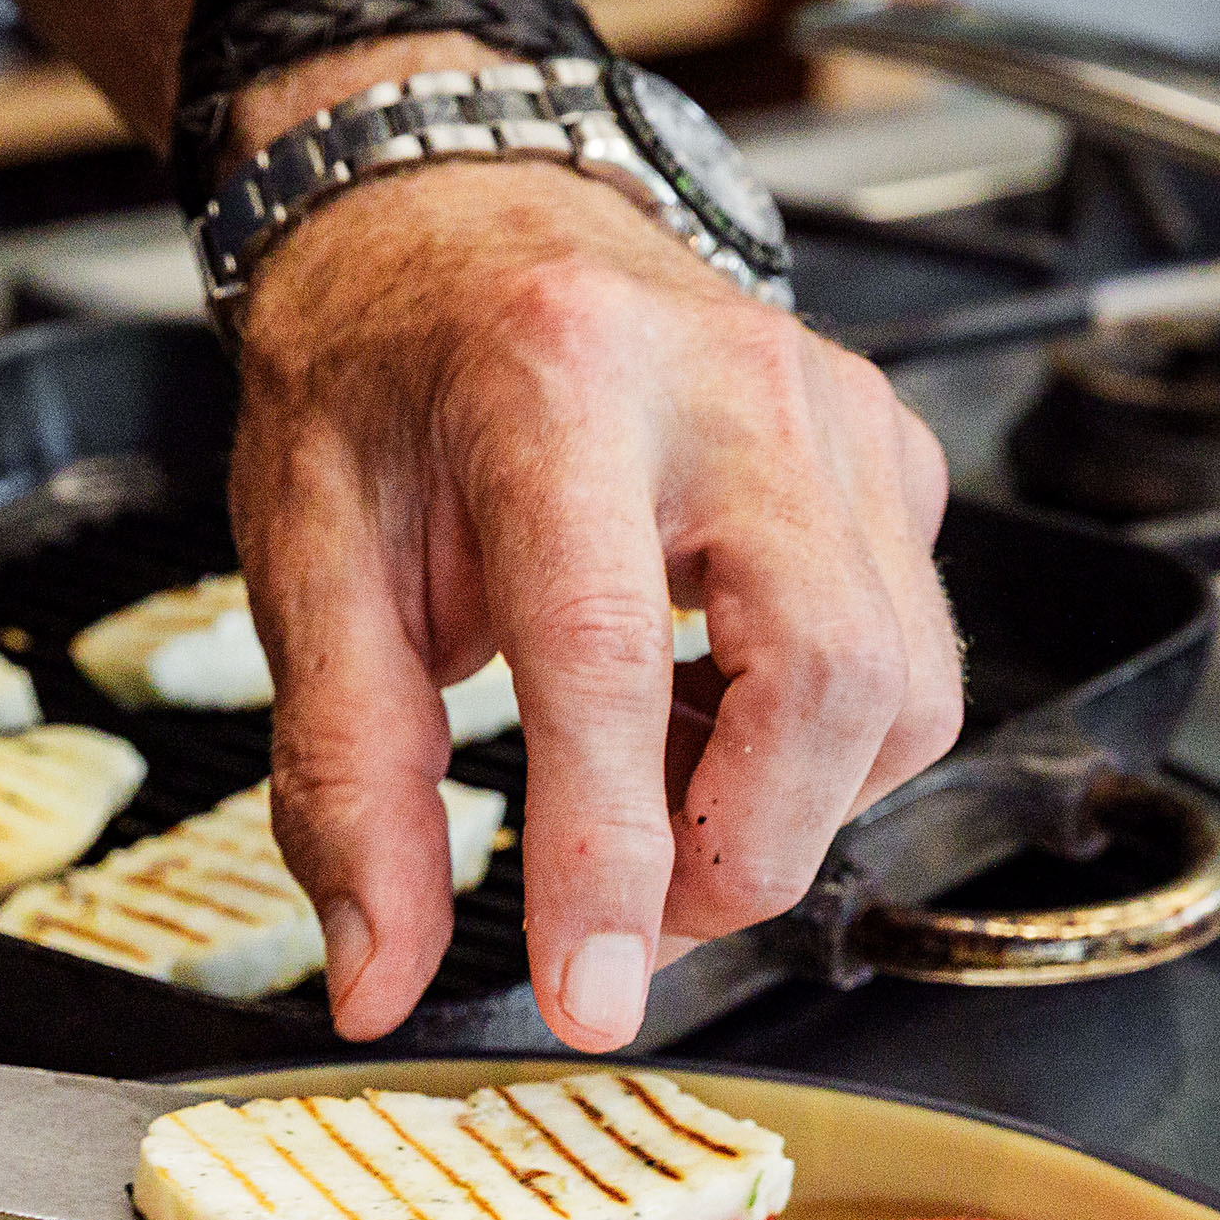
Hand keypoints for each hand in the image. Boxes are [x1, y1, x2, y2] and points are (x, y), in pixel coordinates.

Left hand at [227, 131, 956, 1049]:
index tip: (592, 996)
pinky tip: (703, 712)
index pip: (607, 658)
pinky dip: (818, 740)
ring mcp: (835, 408)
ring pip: (901, 686)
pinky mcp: (889, 448)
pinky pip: (911, 652)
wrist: (451, 224)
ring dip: (783, 806)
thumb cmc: (380, 383)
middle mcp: (728, 383)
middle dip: (741, 851)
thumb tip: (378, 973)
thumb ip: (345, 778)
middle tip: (628, 915)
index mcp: (554, 384)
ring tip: (647, 787)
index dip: (609, 855)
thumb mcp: (308, 567)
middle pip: (826, 677)